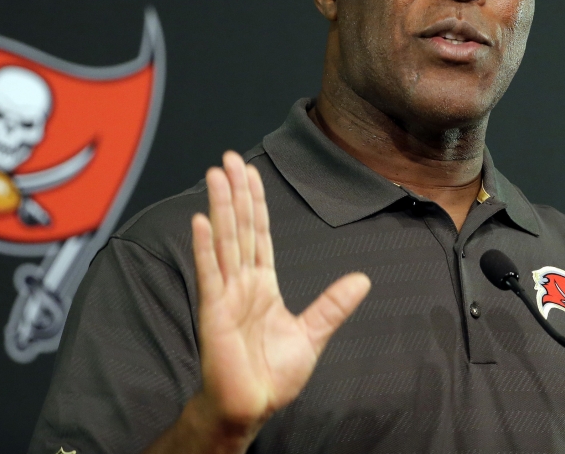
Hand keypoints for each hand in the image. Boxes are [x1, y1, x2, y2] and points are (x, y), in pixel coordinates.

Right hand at [188, 151, 369, 444]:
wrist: (251, 407)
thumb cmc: (272, 375)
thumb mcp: (312, 335)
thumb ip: (332, 305)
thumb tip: (363, 279)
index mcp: (263, 286)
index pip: (259, 234)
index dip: (256, 203)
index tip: (250, 174)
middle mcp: (242, 284)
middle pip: (240, 228)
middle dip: (236, 193)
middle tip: (229, 158)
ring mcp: (226, 296)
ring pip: (224, 241)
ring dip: (221, 207)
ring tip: (216, 174)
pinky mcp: (214, 313)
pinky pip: (210, 274)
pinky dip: (205, 247)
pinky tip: (201, 221)